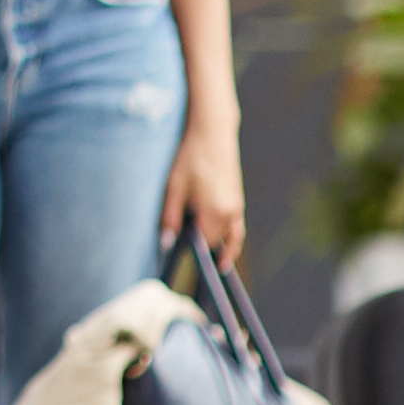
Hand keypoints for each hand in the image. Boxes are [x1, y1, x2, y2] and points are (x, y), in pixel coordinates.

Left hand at [165, 115, 249, 274]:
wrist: (213, 135)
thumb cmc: (190, 159)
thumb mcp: (173, 187)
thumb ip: (169, 217)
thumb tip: (165, 244)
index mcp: (214, 213)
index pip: (206, 245)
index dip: (198, 257)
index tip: (192, 269)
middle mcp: (230, 213)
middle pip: (219, 242)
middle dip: (209, 252)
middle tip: (200, 268)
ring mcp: (237, 206)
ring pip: (232, 236)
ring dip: (225, 249)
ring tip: (220, 266)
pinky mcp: (238, 200)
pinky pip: (237, 226)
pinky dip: (232, 237)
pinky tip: (225, 242)